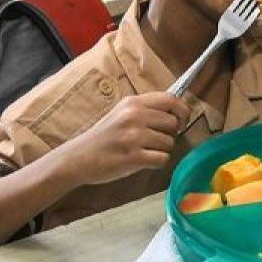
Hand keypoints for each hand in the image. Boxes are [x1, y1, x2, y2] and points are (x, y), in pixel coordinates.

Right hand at [62, 92, 188, 184]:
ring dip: (161, 150)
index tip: (182, 120)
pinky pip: (162, 159)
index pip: (170, 99)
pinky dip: (157, 163)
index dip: (182, 110)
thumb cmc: (103, 137)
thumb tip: (175, 111)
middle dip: (170, 134)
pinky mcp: (134, 157)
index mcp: (133, 103)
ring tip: (144, 151)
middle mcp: (134, 116)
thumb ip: (145, 109)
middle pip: (173, 123)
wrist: (79, 157)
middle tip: (155, 140)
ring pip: (169, 143)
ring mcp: (134, 136)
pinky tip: (144, 161)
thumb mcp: (121, 113)